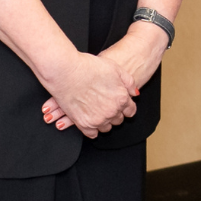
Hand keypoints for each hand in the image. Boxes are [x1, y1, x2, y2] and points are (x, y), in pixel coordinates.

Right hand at [42, 21, 167, 130]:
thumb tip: (134, 93)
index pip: (130, 111)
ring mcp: (98, 119)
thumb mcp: (115, 68)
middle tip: (106, 105)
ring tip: (96, 111)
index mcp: (121, 98)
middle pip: (118, 120)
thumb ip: (128, 82)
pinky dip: (92, 128)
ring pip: (106, 128)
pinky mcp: (83, 124)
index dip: (126, 107)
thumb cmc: (88, 67)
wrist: (66, 71)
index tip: (121, 105)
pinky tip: (89, 120)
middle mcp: (112, 111)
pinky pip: (92, 134)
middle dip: (114, 113)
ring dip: (103, 121)